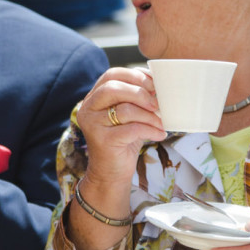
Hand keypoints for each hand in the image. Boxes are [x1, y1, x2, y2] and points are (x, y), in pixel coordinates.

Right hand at [75, 66, 165, 189]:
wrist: (110, 173)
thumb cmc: (123, 141)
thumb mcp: (128, 115)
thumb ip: (135, 98)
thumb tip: (158, 83)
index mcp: (93, 98)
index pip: (111, 75)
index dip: (134, 75)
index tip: (153, 84)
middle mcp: (88, 109)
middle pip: (113, 88)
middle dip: (140, 92)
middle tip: (157, 103)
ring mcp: (93, 125)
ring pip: (125, 109)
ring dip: (149, 115)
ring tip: (161, 122)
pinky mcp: (103, 141)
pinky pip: (132, 129)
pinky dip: (150, 130)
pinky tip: (159, 134)